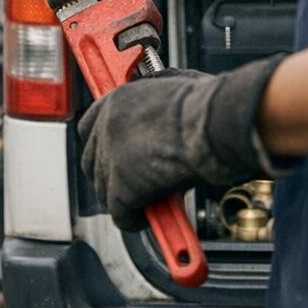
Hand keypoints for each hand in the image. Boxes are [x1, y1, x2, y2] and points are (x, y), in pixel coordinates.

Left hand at [78, 57, 282, 232]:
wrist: (218, 122)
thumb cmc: (208, 105)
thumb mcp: (175, 86)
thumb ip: (158, 97)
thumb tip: (164, 103)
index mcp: (118, 101)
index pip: (89, 127)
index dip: (103, 146)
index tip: (114, 156)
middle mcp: (107, 127)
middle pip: (92, 161)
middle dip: (108, 176)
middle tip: (130, 184)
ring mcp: (112, 157)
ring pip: (103, 190)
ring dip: (121, 200)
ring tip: (141, 204)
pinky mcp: (123, 187)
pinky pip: (120, 214)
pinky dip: (132, 221)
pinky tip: (146, 220)